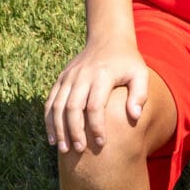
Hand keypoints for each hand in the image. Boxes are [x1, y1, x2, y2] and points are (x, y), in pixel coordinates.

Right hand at [46, 36, 151, 155]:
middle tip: (79, 150)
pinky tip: (52, 137)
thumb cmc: (127, 61)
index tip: (101, 143)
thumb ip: (140, 94)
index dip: (97, 127)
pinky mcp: (61, 79)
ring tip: (63, 148)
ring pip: (57, 106)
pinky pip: (50, 102)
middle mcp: (82, 76)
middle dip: (74, 131)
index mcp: (102, 75)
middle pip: (72, 108)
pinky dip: (49, 120)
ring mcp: (69, 77)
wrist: (108, 39)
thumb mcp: (140, 73)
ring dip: (58, 129)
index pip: (95, 106)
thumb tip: (135, 116)